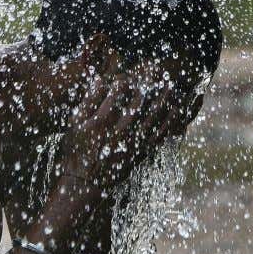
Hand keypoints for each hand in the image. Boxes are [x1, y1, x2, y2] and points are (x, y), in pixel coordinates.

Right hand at [60, 70, 198, 188]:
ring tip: (173, 87)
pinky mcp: (142, 152)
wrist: (85, 182)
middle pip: (141, 102)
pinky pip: (160, 135)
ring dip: (165, 100)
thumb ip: (88, 101)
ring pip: (155, 117)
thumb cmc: (77, 151)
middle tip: (159, 71)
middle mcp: (121, 130)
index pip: (119, 92)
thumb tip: (100, 79)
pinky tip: (178, 111)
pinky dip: (171, 122)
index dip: (126, 80)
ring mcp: (133, 142)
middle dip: (150, 85)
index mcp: (103, 121)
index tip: (129, 75)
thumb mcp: (75, 124)